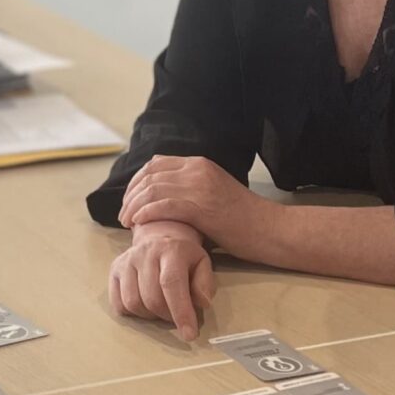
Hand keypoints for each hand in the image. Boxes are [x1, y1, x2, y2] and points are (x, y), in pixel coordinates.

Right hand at [107, 222, 214, 344]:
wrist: (160, 236)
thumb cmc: (184, 257)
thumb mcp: (203, 264)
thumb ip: (205, 284)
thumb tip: (201, 303)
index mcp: (171, 249)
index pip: (172, 283)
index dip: (180, 311)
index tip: (189, 335)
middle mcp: (145, 252)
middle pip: (152, 298)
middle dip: (168, 316)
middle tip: (176, 317)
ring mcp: (126, 261)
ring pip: (133, 303)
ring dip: (150, 316)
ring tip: (161, 309)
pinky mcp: (114, 270)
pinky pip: (119, 304)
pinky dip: (133, 313)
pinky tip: (145, 305)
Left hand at [119, 154, 253, 246]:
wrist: (271, 230)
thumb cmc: (243, 220)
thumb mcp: (214, 194)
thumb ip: (190, 191)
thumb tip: (161, 202)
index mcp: (200, 164)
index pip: (156, 164)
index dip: (136, 181)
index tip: (129, 200)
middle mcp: (198, 169)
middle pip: (149, 175)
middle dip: (130, 194)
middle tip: (123, 214)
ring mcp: (201, 187)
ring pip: (153, 190)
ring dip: (133, 206)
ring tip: (126, 222)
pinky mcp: (203, 207)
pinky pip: (165, 205)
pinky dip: (147, 213)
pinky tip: (138, 223)